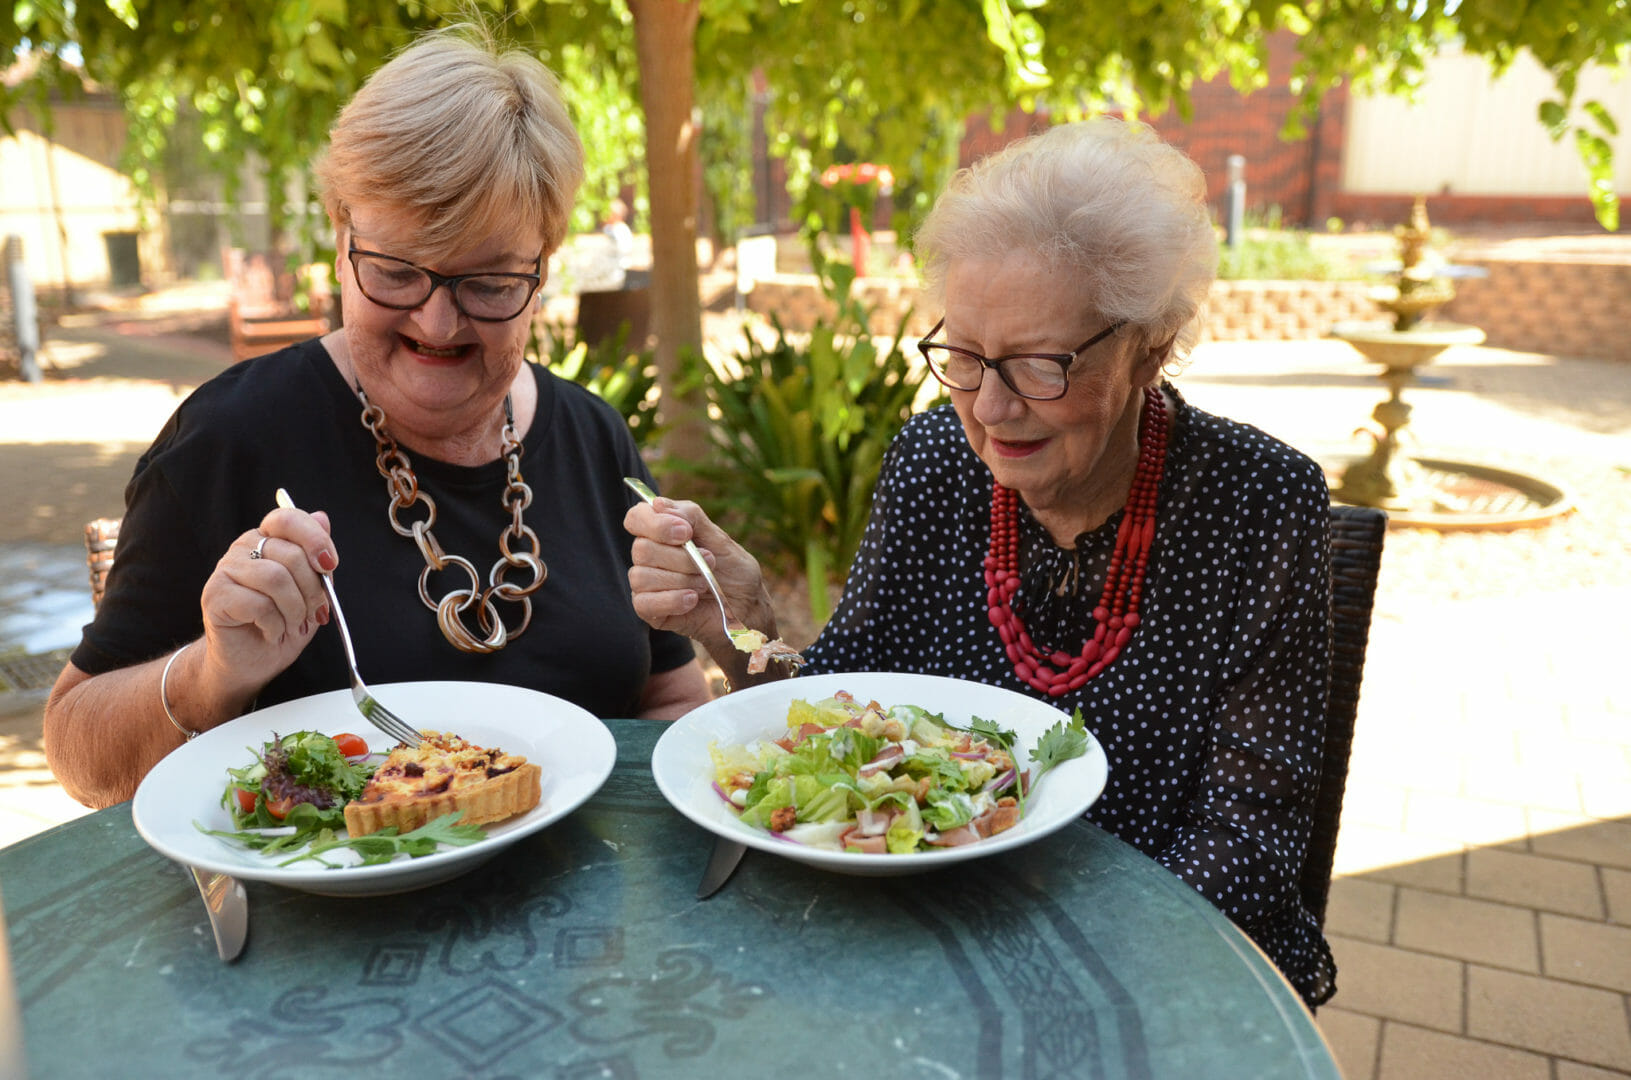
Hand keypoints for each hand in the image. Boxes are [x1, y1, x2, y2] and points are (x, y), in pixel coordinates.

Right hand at [195, 503, 337, 708]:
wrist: (252, 661)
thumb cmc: (283, 623)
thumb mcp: (312, 590)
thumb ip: (317, 556)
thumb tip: (323, 517)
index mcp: (268, 539)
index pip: (288, 518)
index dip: (314, 538)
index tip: (330, 564)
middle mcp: (244, 548)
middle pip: (291, 555)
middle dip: (313, 590)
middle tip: (313, 613)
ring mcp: (225, 570)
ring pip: (276, 579)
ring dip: (294, 610)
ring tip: (292, 624)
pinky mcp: (214, 595)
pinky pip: (259, 604)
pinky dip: (275, 624)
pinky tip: (271, 632)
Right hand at [624, 495, 773, 650]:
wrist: (747, 608)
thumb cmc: (734, 571)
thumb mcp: (720, 539)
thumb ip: (692, 518)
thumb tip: (659, 504)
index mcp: (662, 532)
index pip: (636, 518)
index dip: (656, 524)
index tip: (686, 533)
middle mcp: (649, 556)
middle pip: (641, 549)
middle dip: (681, 558)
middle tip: (709, 562)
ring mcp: (647, 584)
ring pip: (642, 576)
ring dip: (681, 580)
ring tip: (704, 584)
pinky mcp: (649, 610)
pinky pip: (644, 603)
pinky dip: (673, 600)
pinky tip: (693, 600)